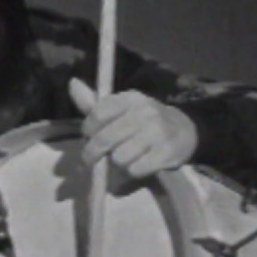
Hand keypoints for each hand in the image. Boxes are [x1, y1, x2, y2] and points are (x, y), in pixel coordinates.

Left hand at [68, 78, 197, 177]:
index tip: (88, 136)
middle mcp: (144, 112)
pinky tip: (137, 164)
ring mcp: (157, 133)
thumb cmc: (145, 120)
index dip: (87, 130)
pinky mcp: (165, 153)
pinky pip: (135, 170)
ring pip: (119, 158)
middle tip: (90, 160)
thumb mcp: (123, 108)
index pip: (98, 113)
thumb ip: (95, 103)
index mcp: (130, 99)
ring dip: (116, 163)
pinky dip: (132, 172)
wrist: (185, 130)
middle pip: (105, 140)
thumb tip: (72, 84)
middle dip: (92, 154)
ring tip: (123, 158)